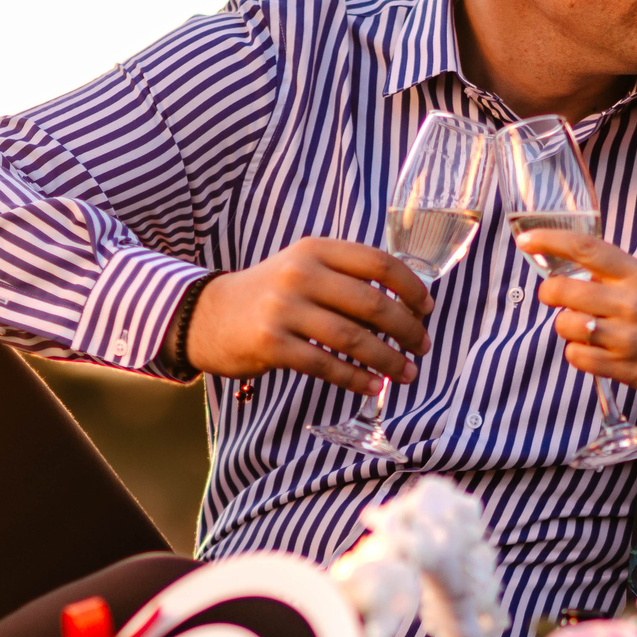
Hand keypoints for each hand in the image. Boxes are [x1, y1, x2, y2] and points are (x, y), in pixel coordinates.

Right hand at [187, 238, 434, 395]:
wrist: (209, 315)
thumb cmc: (270, 295)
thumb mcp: (304, 269)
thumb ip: (346, 278)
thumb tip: (404, 308)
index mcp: (315, 250)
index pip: (378, 263)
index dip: (411, 288)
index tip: (427, 309)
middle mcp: (300, 274)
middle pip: (372, 303)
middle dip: (407, 329)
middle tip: (422, 346)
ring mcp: (284, 309)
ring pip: (353, 339)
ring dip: (388, 360)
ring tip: (406, 373)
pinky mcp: (271, 344)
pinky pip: (326, 365)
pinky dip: (356, 378)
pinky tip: (373, 386)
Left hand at [518, 228, 636, 418]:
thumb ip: (624, 278)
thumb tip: (583, 272)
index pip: (587, 249)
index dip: (550, 241)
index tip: (527, 240)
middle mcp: (630, 304)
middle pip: (563, 290)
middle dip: (550, 293)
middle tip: (555, 296)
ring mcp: (625, 338)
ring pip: (566, 325)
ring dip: (566, 326)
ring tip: (585, 328)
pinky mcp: (622, 368)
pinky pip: (576, 357)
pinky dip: (577, 353)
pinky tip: (593, 351)